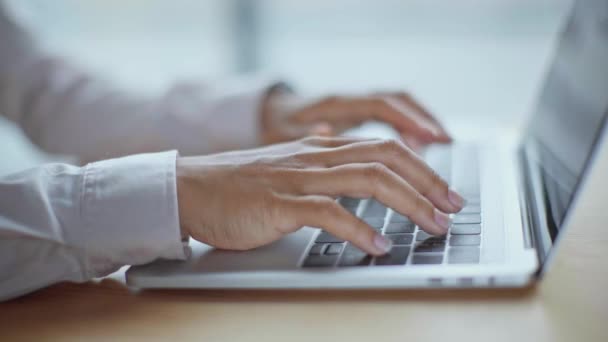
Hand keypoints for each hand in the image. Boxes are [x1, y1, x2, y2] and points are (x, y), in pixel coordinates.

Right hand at [177, 136, 463, 255]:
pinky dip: (359, 229)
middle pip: (384, 158)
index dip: (420, 166)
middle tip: (452, 207)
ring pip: (366, 180)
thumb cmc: (236, 185)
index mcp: (319, 149)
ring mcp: (297, 178)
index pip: (382, 148)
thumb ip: (317, 162)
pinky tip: (379, 244)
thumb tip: (347, 159)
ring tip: (432, 224)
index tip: (443, 191)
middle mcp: (315, 157)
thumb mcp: (285, 167)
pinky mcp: (279, 203)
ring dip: (407, 202)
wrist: (188, 189)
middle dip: (426, 182)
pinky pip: (328, 212)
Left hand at [261, 89, 451, 151]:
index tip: (431, 138)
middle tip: (447, 148)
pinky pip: (392, 116)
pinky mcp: (360, 115)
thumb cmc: (273, 128)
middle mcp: (350, 100)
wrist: (265, 115)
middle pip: (399, 104)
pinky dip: (410, 128)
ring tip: (446, 146)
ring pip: (399, 106)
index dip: (408, 120)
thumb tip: (325, 130)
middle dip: (427, 126)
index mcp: (334, 104)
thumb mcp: (282, 136)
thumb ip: (303, 137)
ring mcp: (357, 106)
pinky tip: (422, 148)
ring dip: (423, 124)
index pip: (381, 106)